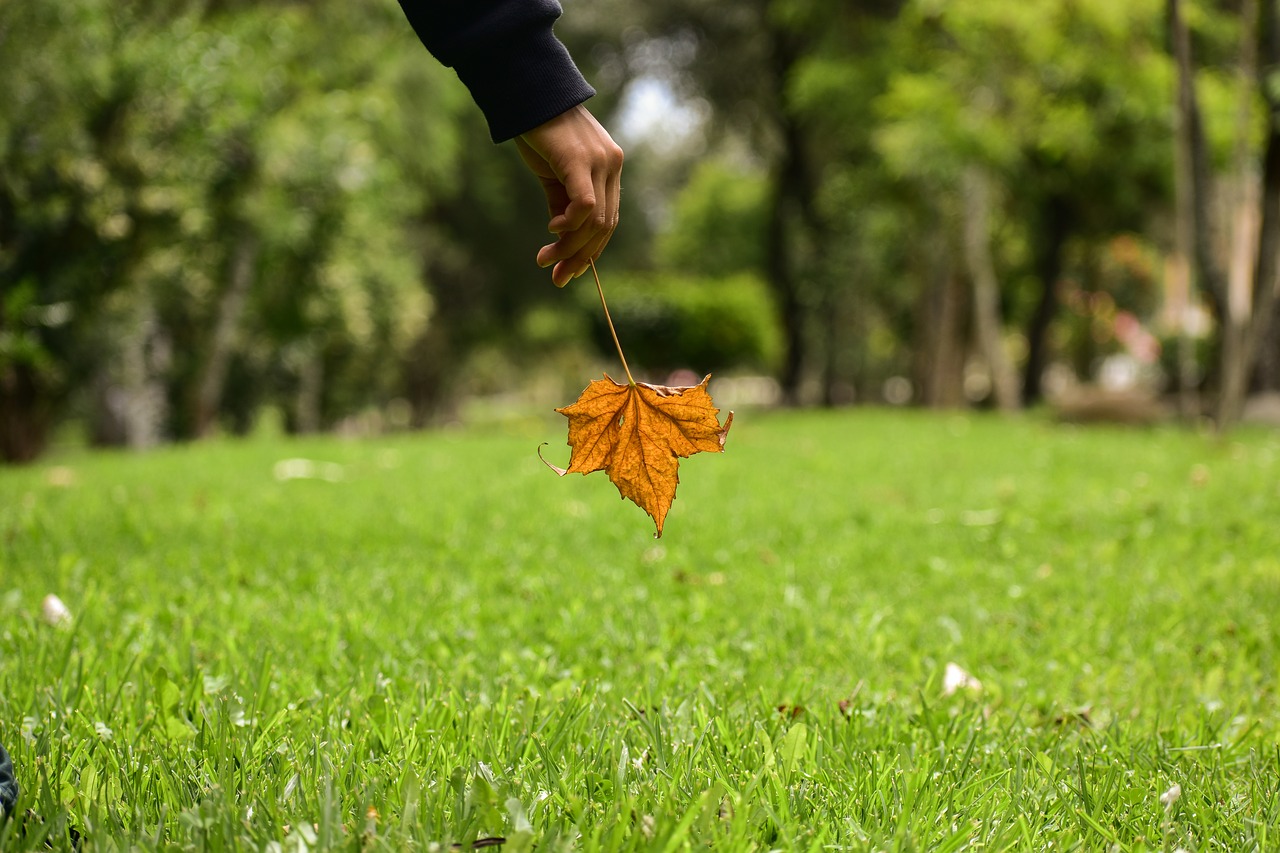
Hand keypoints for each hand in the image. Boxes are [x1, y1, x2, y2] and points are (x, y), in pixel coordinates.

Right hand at [516, 105, 623, 286]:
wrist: (529, 96)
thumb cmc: (540, 133)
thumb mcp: (554, 175)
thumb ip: (562, 204)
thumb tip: (562, 238)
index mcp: (610, 169)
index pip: (608, 221)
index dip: (590, 251)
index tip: (568, 271)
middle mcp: (612, 165)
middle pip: (604, 227)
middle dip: (580, 258)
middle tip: (557, 277)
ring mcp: (601, 162)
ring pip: (594, 221)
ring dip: (569, 247)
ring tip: (545, 259)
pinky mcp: (581, 160)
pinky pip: (584, 205)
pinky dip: (569, 225)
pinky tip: (551, 230)